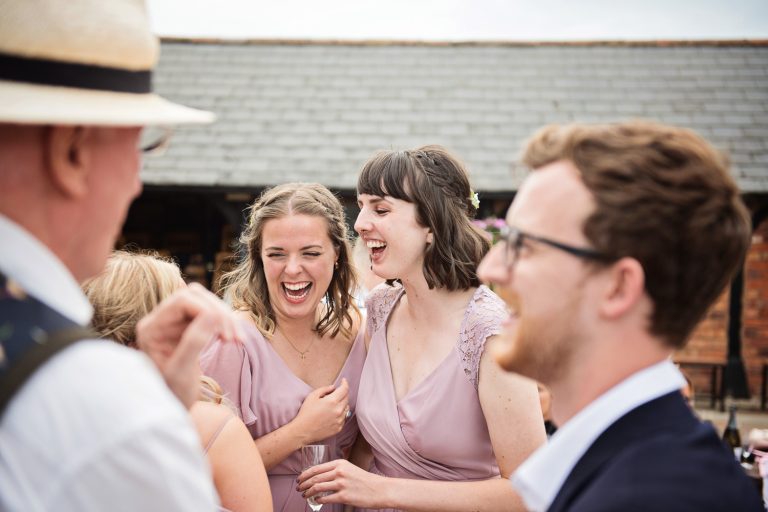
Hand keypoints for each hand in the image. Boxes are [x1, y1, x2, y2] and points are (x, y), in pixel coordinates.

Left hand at [136, 283, 243, 407]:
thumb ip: (194, 341)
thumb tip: (214, 314)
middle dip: (218, 312)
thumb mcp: (181, 372)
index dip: (208, 311)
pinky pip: (209, 313)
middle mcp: (159, 320)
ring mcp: (173, 322)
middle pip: (194, 296)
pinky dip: (224, 323)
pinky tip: (231, 339)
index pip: (182, 301)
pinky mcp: (186, 327)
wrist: (170, 410)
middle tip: (234, 338)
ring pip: (204, 302)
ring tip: (237, 340)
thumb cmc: (171, 395)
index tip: (225, 334)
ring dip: (224, 317)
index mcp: (151, 329)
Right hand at [293, 378, 349, 443]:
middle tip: (335, 393)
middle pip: (347, 398)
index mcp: (332, 401)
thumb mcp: (312, 396)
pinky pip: (344, 417)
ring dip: (342, 403)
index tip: (343, 381)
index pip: (344, 389)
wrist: (303, 431)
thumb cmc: (306, 413)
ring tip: (332, 404)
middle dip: (343, 393)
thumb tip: (333, 387)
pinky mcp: (339, 428)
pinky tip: (332, 414)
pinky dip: (340, 413)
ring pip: (346, 408)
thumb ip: (324, 389)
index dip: (345, 383)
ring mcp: (340, 420)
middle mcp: (339, 411)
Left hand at [297, 459, 385, 508]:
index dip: (305, 475)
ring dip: (308, 492)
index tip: (299, 479)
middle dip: (303, 484)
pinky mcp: (344, 496)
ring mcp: (341, 484)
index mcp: (340, 463)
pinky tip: (317, 500)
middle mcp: (339, 472)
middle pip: (314, 478)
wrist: (380, 489)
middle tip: (299, 488)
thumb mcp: (350, 468)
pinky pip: (326, 498)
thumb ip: (336, 469)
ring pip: (317, 488)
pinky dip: (318, 500)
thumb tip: (320, 475)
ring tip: (304, 495)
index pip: (316, 468)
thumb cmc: (364, 480)